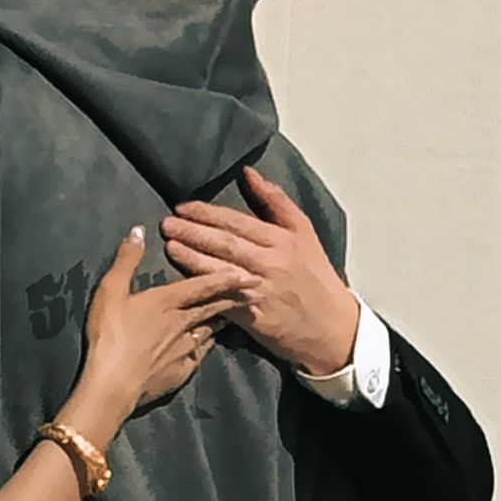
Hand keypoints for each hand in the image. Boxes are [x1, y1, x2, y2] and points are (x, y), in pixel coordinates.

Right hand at [66, 230, 233, 436]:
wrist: (113, 386)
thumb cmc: (109, 335)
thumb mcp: (110, 291)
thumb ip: (127, 260)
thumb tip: (139, 229)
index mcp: (168, 301)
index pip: (204, 285)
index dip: (227, 277)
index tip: (249, 273)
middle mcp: (183, 322)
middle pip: (215, 306)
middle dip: (237, 297)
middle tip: (259, 290)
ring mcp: (186, 349)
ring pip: (211, 330)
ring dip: (224, 319)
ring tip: (238, 313)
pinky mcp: (182, 372)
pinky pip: (200, 354)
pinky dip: (207, 344)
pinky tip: (210, 344)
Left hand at [161, 168, 361, 376]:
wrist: (333, 327)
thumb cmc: (315, 277)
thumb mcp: (304, 232)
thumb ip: (275, 202)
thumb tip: (248, 173)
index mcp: (282, 239)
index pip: (238, 222)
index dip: (207, 213)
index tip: (182, 207)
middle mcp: (271, 263)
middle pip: (226, 243)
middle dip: (193, 232)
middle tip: (167, 223)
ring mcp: (262, 290)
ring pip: (222, 270)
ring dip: (192, 258)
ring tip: (169, 246)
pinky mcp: (254, 318)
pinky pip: (223, 300)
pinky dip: (203, 289)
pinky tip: (183, 282)